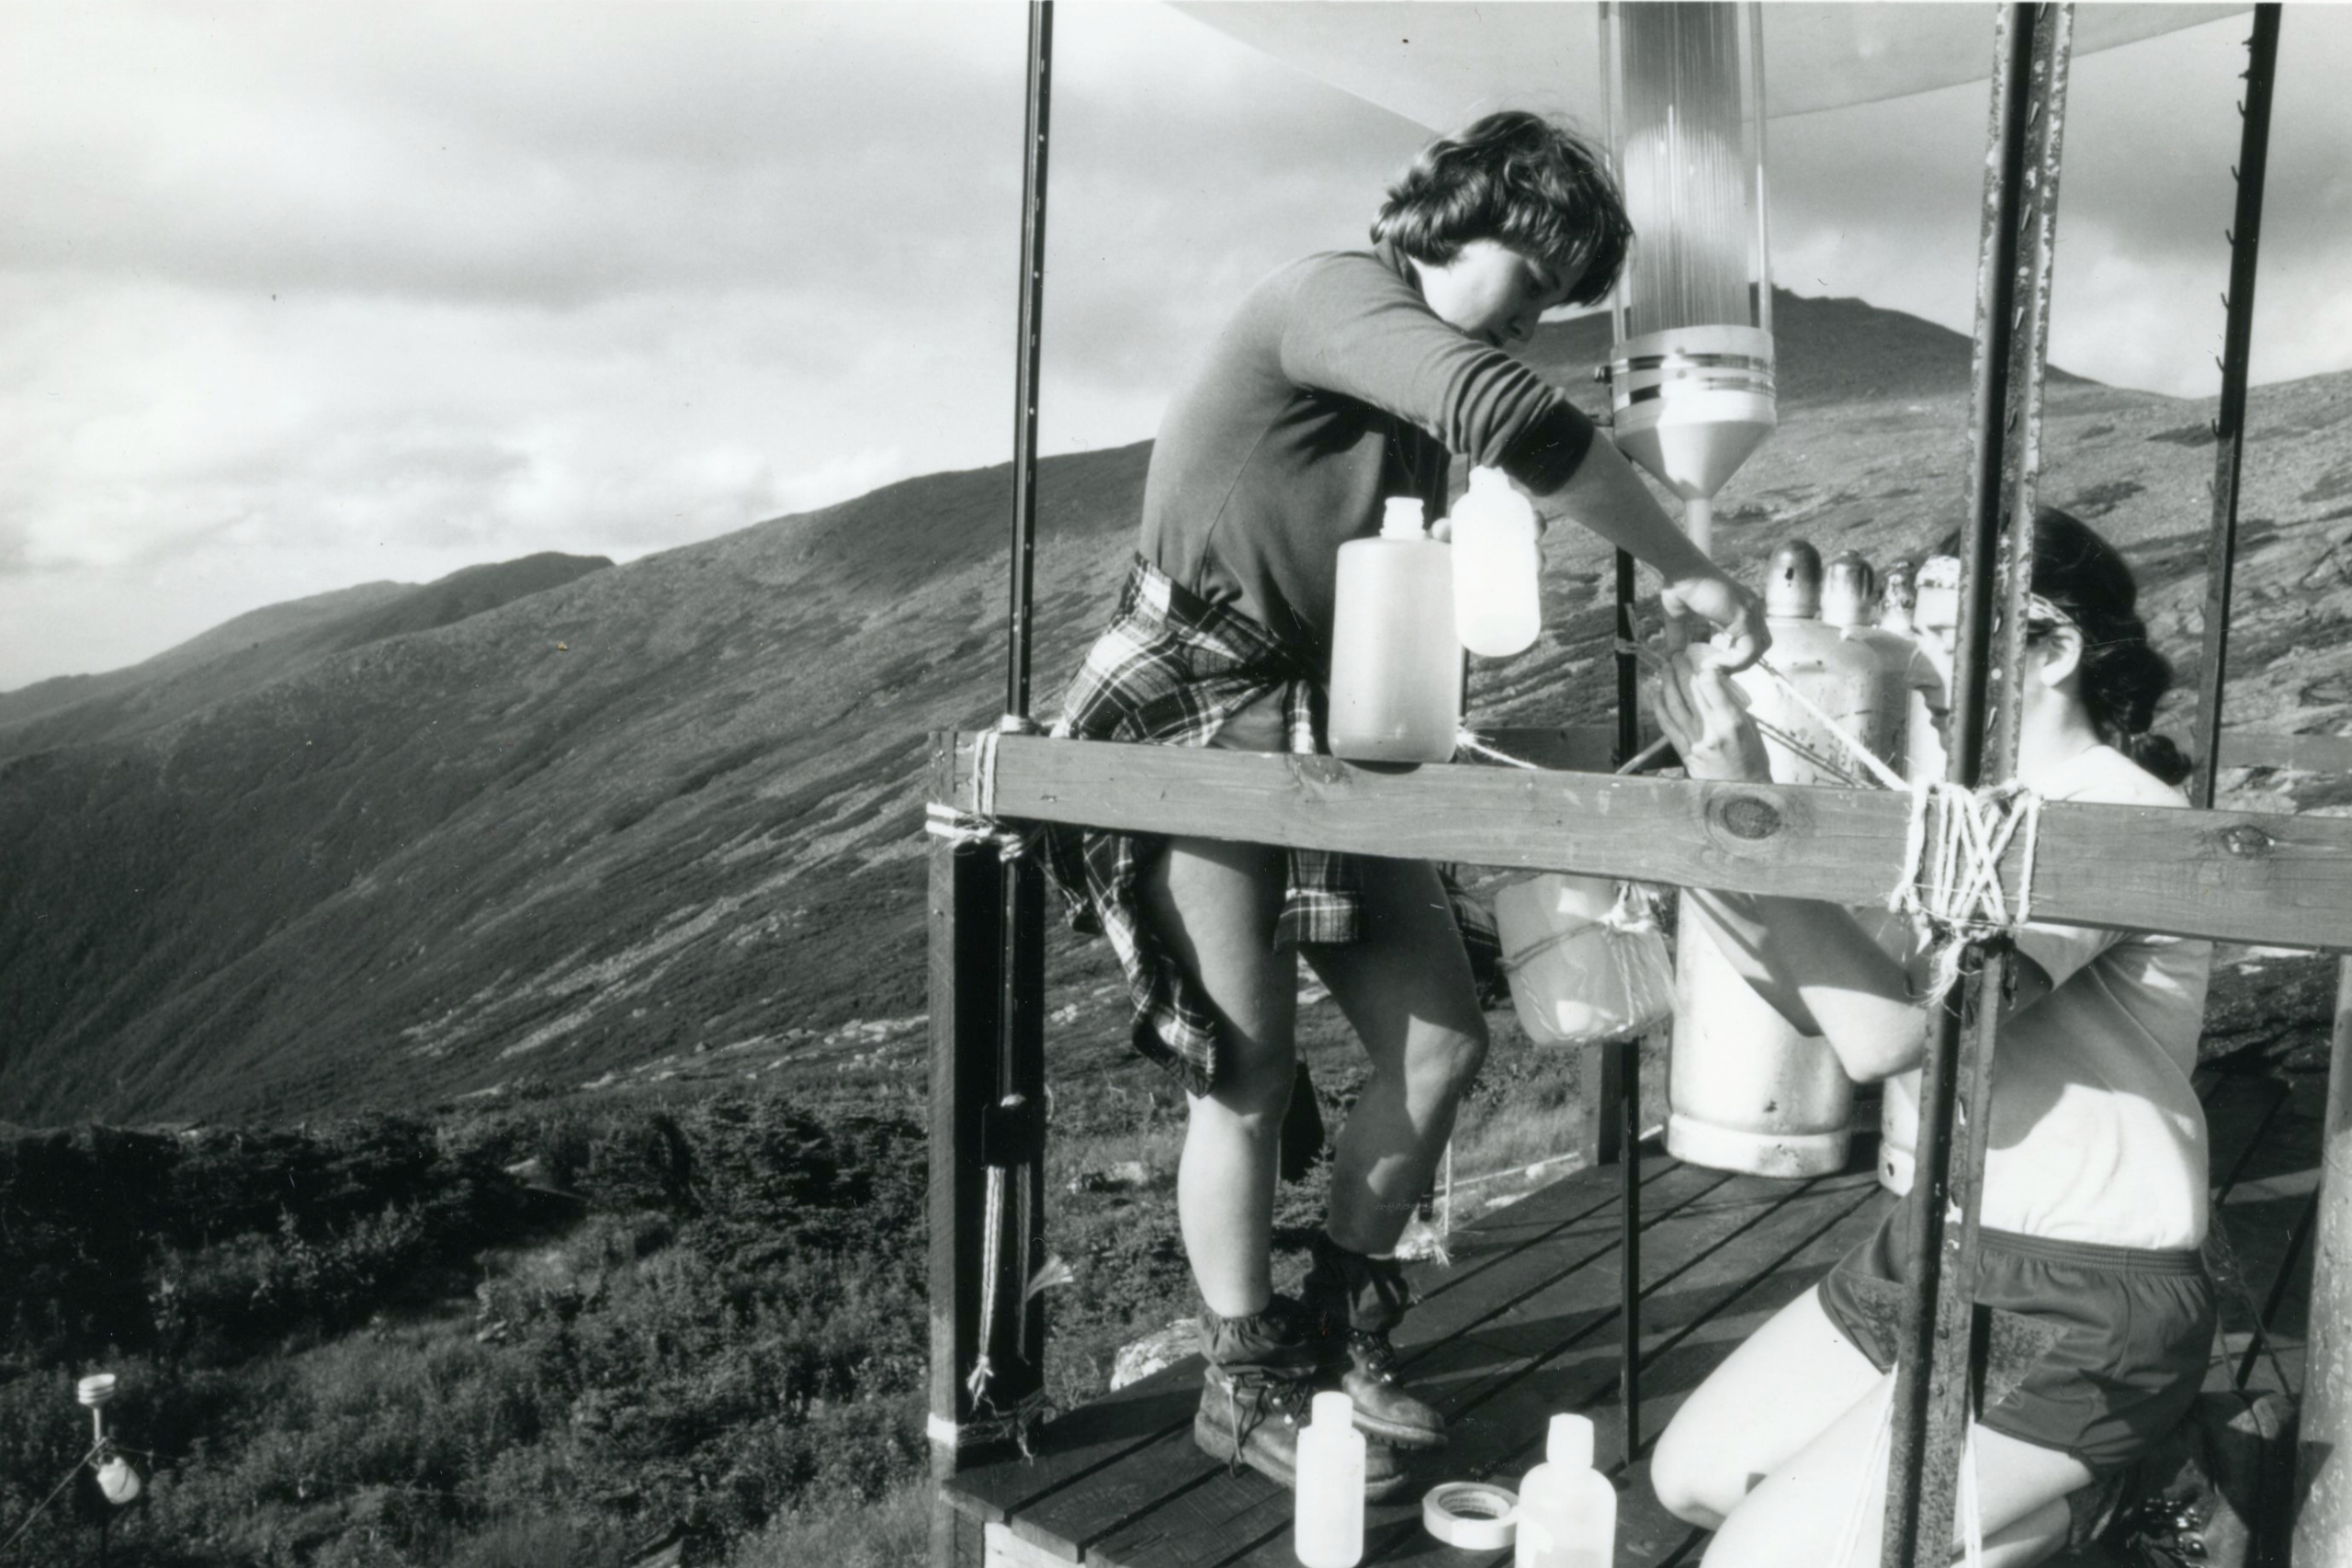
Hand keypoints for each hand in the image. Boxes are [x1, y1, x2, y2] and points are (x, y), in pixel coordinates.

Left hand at [1651, 648, 1771, 783]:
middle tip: (1677, 655)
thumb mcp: (1749, 726)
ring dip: (1667, 682)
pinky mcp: (1684, 752)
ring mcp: (1695, 741)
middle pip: (1690, 691)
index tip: (1698, 659)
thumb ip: (1730, 704)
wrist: (1744, 791)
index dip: (1702, 668)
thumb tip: (1712, 681)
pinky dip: (1659, 706)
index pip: (1711, 686)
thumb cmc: (1751, 757)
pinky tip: (1655, 692)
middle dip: (1681, 669)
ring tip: (1665, 667)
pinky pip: (1667, 725)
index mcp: (1731, 721)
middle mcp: (1711, 730)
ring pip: (1675, 705)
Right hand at [1659, 571, 1769, 671]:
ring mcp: (1750, 610)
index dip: (1736, 655)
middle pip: (1761, 645)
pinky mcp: (1743, 616)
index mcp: (1741, 606)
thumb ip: (1679, 636)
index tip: (1712, 661)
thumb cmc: (1679, 585)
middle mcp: (1751, 608)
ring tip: (1713, 666)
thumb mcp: (1678, 616)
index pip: (1752, 637)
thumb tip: (1672, 657)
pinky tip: (1713, 661)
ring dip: (1736, 664)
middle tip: (1717, 668)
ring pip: (1758, 650)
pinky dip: (1733, 661)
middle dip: (1741, 662)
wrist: (1682, 569)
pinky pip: (1748, 650)